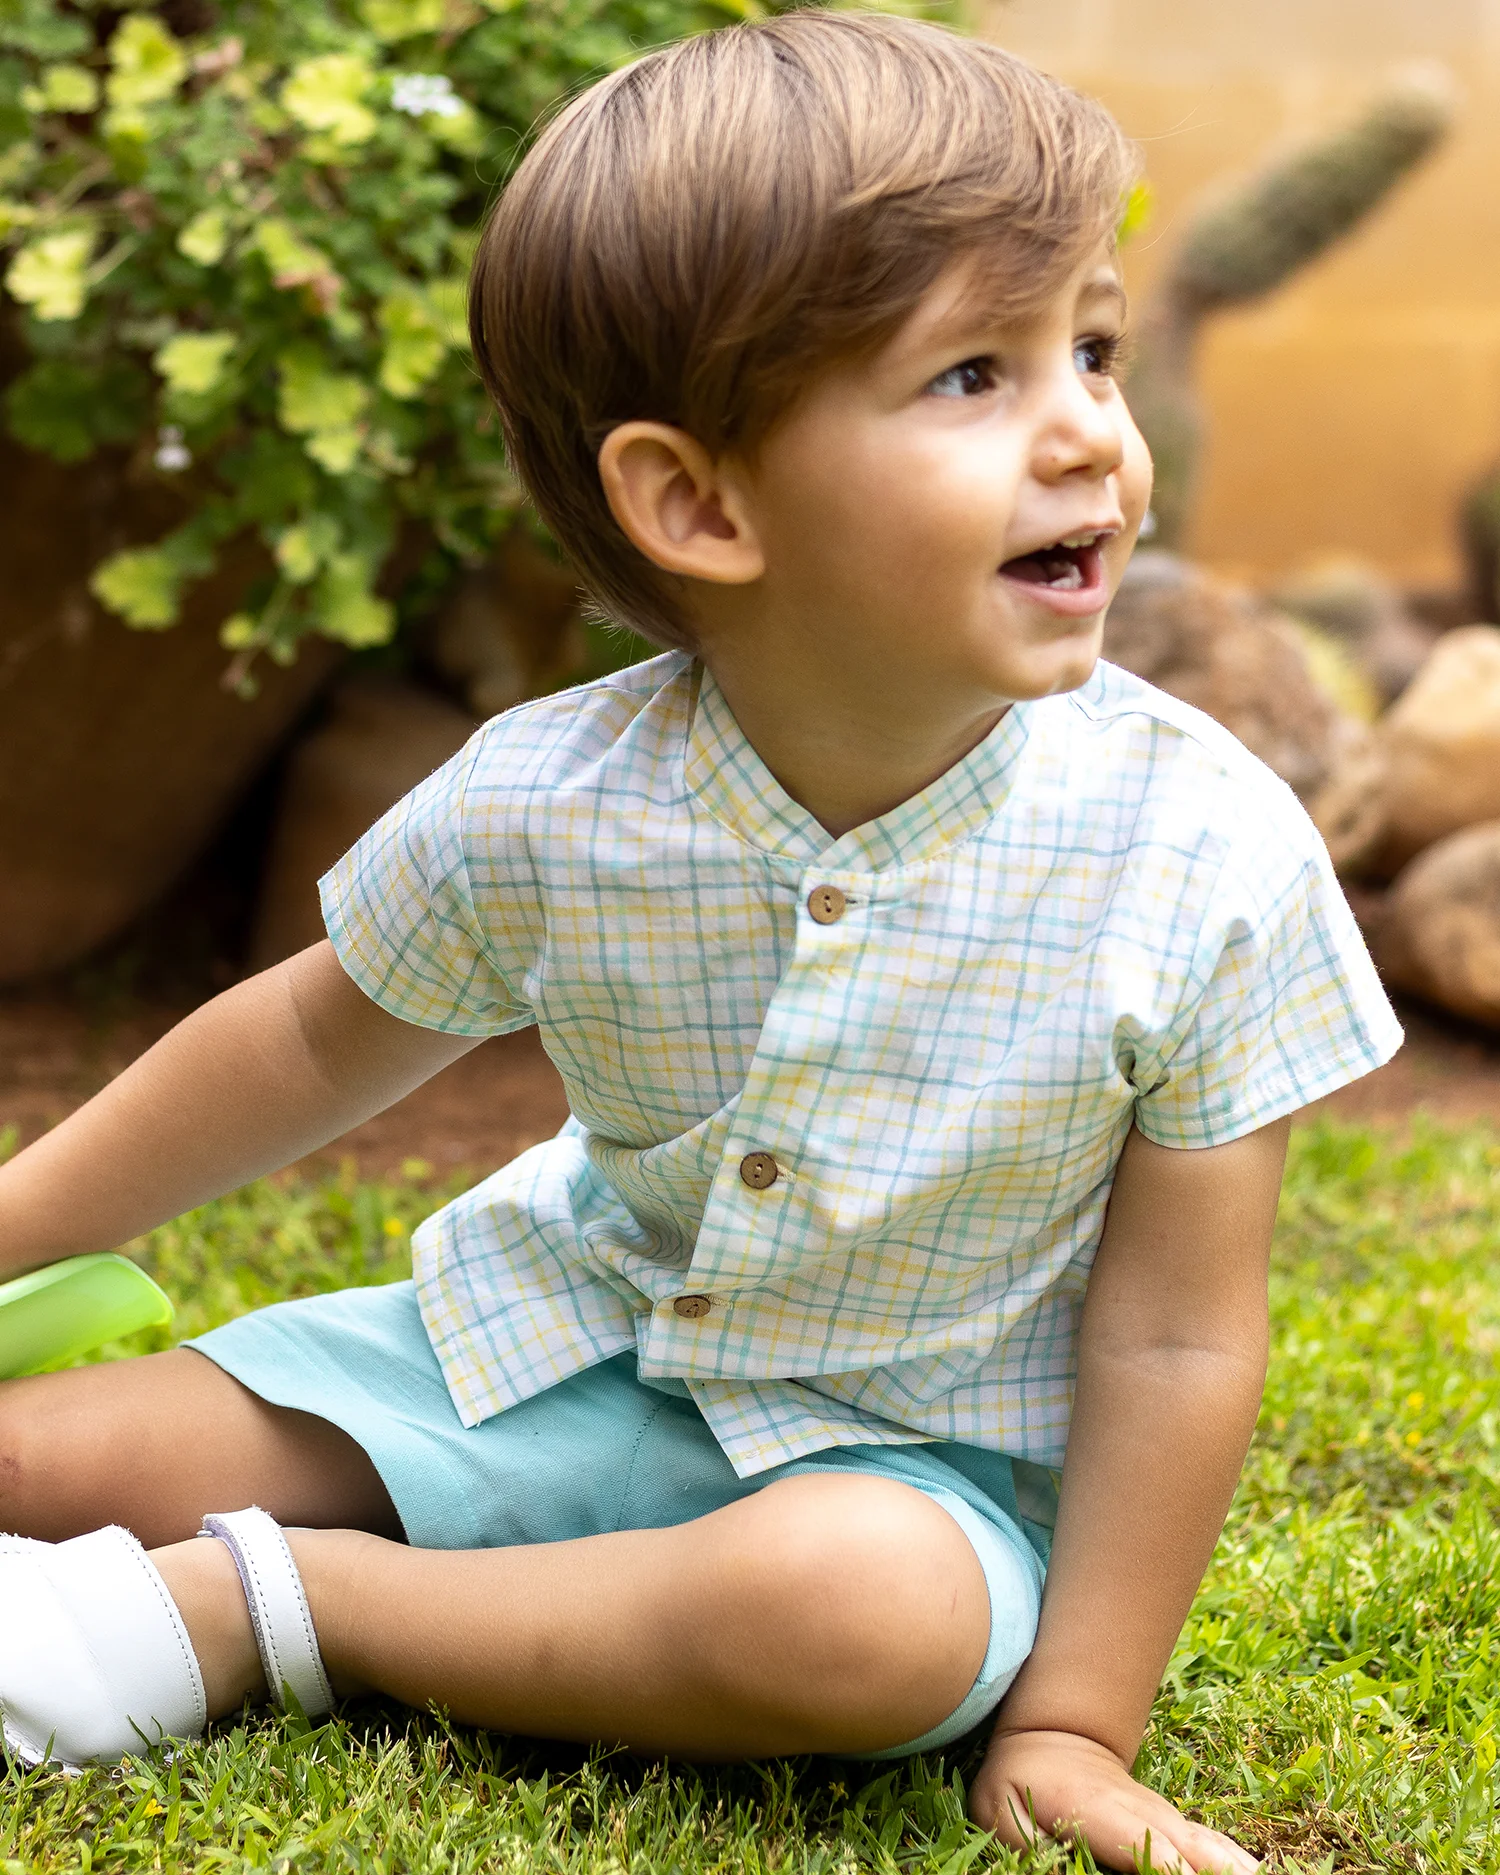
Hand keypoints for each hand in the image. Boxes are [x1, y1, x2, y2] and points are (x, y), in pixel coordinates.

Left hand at [968, 1728, 1257, 1874]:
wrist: (1049, 1734)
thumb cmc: (1018, 1779)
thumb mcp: (1000, 1809)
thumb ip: (1029, 1842)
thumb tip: (1061, 1866)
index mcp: (1092, 1806)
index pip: (1134, 1839)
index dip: (1163, 1863)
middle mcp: (1134, 1808)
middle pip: (1178, 1844)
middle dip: (1208, 1868)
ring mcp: (1156, 1811)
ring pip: (1198, 1840)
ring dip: (1227, 1862)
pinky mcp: (1167, 1819)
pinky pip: (1203, 1840)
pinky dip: (1228, 1856)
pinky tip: (1253, 1870)